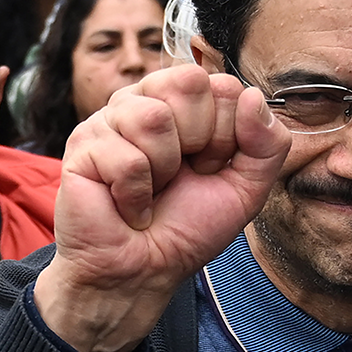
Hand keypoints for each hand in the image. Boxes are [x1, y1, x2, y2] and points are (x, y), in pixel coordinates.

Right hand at [34, 65, 291, 351]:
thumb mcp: (246, 188)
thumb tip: (253, 96)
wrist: (142, 271)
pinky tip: (127, 206)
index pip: (222, 84)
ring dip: (163, 170)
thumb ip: (268, 143)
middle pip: (189, 80)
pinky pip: (127, 159)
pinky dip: (135, 197)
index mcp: (183, 104)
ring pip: (154, 117)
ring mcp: (110, 119)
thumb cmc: (186, 228)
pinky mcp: (83, 144)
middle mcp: (146, 100)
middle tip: (180, 175)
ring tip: (152, 190)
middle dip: (198, 140)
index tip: (209, 167)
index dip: (226, 132)